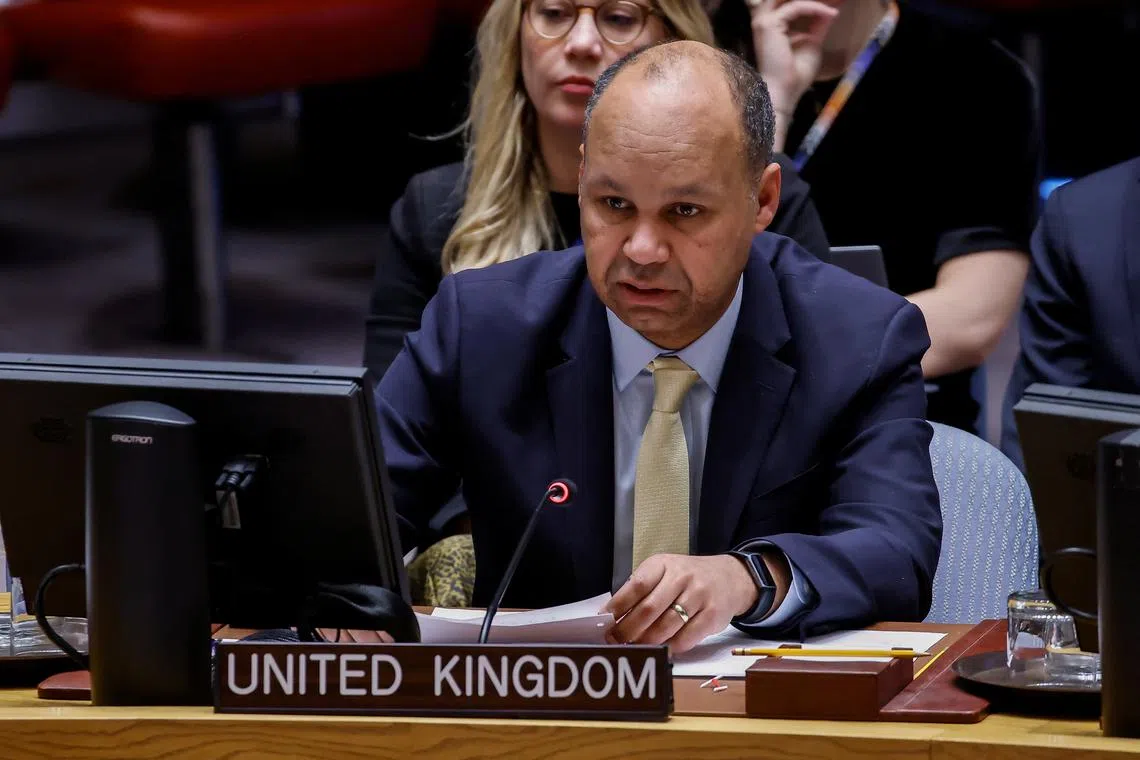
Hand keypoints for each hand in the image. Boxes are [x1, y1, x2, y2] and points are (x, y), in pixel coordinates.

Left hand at [602, 554, 759, 653]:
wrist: (730, 578)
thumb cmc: (686, 578)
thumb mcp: (664, 573)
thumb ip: (640, 591)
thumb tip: (612, 616)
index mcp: (663, 564)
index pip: (636, 586)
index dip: (617, 606)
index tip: (604, 622)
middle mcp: (682, 577)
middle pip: (649, 609)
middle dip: (628, 630)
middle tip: (615, 642)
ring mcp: (699, 596)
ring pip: (666, 626)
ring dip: (646, 642)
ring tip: (635, 648)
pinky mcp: (712, 615)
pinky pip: (686, 638)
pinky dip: (669, 647)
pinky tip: (660, 650)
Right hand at [748, 0, 838, 113]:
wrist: (784, 91)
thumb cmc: (794, 75)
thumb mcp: (811, 44)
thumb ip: (818, 26)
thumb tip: (831, 11)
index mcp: (770, 26)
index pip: (786, 3)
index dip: (808, 2)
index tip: (829, 7)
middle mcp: (763, 21)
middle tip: (826, 0)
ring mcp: (763, 21)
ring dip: (809, 0)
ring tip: (828, 3)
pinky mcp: (769, 24)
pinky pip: (796, 6)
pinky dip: (815, 8)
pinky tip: (829, 14)